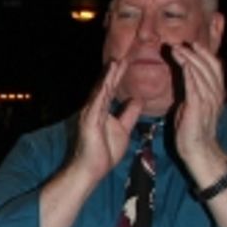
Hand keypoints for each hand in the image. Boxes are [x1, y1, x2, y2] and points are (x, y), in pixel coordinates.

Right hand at [68, 59, 144, 187]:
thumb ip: (129, 114)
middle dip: (114, 71)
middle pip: (105, 86)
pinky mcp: (89, 121)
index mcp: (102, 110)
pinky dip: (102, 90)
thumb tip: (137, 99)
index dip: (119, 75)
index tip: (127, 61)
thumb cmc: (104, 153)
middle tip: (122, 55)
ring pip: (100, 91)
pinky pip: (97, 103)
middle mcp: (94, 109)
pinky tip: (108, 80)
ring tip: (116, 61)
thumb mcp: (124, 130)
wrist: (91, 171)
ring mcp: (90, 114)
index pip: (111, 89)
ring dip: (108, 76)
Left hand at [166, 41, 226, 183]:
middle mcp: (215, 93)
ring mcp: (209, 99)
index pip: (214, 66)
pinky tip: (183, 62)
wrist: (198, 150)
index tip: (192, 44)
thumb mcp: (194, 104)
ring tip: (176, 49)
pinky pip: (194, 84)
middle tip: (181, 43)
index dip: (204, 53)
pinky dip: (189, 71)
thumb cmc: (193, 130)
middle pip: (209, 65)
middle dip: (194, 52)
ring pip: (201, 71)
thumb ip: (193, 90)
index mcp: (216, 92)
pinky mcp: (198, 106)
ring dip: (188, 58)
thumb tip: (187, 76)